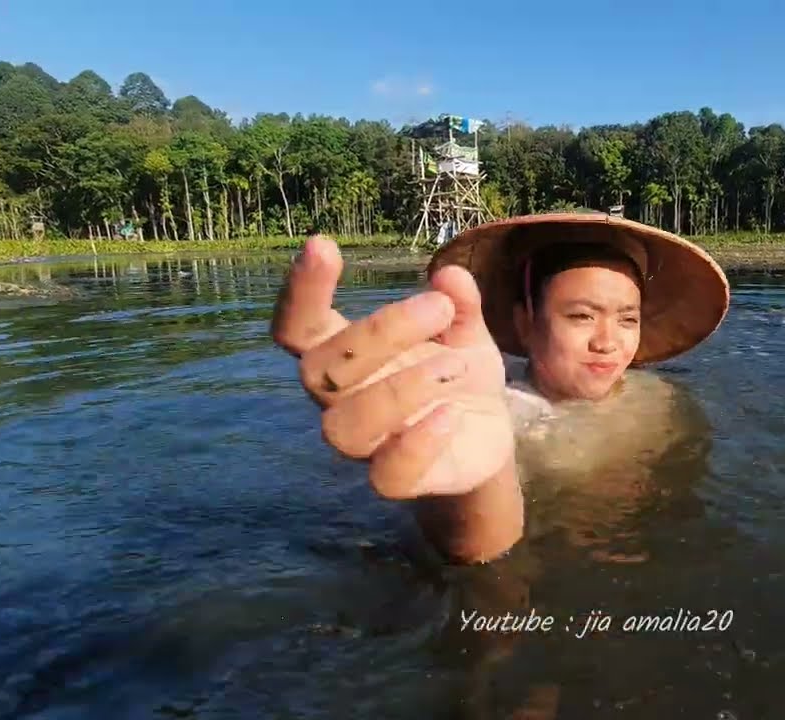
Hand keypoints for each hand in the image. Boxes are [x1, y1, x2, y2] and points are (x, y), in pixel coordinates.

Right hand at [271, 235, 514, 499]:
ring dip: (399, 390)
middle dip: (377, 333)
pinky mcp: (402, 480)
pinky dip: (416, 444)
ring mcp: (369, 445)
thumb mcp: (466, 332)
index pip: (297, 327)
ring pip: (345, 427)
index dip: (300, 291)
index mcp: (345, 356)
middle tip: (438, 307)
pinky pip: (387, 477)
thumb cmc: (457, 377)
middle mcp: (343, 400)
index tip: (322, 245)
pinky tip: (450, 414)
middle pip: (320, 371)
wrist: (486, 439)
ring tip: (458, 365)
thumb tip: (452, 276)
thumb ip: (460, 306)